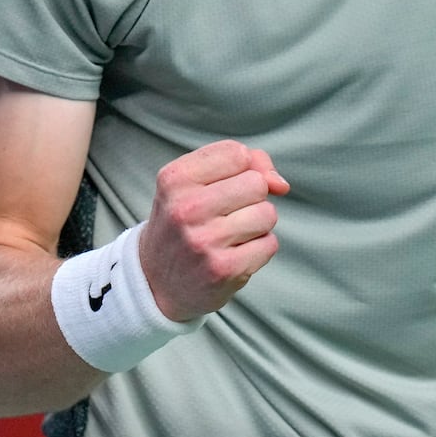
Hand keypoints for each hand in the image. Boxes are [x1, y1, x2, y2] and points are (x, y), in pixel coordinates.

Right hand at [138, 139, 288, 322]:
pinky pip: (270, 244)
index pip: (237, 154)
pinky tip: (234, 254)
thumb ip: (242, 165)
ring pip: (268, 213)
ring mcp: (205, 241)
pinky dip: (258, 248)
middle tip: (226, 214)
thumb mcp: (193, 183)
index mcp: (175, 179)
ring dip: (257, 224)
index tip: (226, 185)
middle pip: (257, 183)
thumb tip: (280, 184)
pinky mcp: (224, 269)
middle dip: (251, 197)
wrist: (155, 282)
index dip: (243, 168)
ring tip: (230, 234)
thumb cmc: (183, 223)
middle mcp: (187, 208)